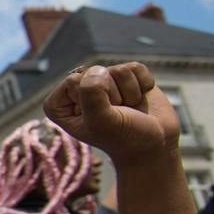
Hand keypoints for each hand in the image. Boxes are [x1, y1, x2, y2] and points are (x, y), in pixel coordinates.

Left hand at [44, 62, 176, 164]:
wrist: (155, 144)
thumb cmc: (123, 138)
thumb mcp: (101, 121)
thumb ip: (91, 94)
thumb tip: (98, 69)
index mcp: (58, 105)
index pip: (74, 81)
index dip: (93, 100)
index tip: (99, 118)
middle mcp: (77, 91)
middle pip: (96, 73)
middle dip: (114, 96)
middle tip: (117, 115)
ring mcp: (102, 82)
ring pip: (118, 70)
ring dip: (129, 93)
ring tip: (128, 110)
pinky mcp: (125, 77)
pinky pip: (135, 68)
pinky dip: (143, 86)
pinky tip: (139, 100)